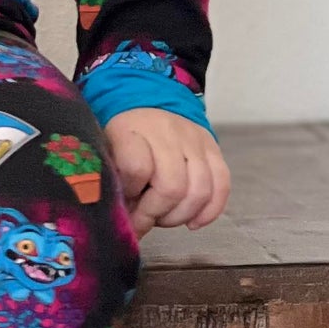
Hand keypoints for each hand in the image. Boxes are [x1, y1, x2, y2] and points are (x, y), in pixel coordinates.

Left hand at [102, 109, 230, 235]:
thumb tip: (125, 226)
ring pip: (199, 190)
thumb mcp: (106, 153)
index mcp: (131, 131)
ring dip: (180, 216)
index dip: (130, 194)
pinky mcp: (213, 148)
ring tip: (164, 219)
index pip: (136, 168)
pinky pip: (221, 185)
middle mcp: (166, 133)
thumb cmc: (124, 138)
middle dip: (156, 214)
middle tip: (144, 220)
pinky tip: (193, 222)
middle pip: (172, 186)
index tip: (123, 204)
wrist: (149, 102)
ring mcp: (194, 140)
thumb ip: (113, 184)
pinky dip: (209, 211)